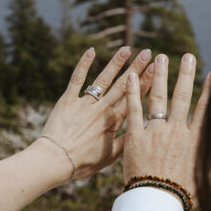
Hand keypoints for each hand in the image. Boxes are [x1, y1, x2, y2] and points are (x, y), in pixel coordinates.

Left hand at [40, 46, 153, 180]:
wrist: (55, 160)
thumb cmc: (82, 163)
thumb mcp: (109, 157)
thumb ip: (126, 142)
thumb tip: (142, 132)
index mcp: (114, 122)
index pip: (134, 98)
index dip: (146, 82)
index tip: (156, 69)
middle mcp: (102, 109)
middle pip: (123, 85)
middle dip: (136, 67)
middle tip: (148, 52)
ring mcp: (85, 103)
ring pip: (103, 79)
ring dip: (115, 62)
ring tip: (126, 48)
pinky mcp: (67, 100)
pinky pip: (77, 79)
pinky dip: (84, 64)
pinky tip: (91, 51)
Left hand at [123, 53, 210, 196]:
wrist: (157, 203)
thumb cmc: (182, 195)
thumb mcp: (206, 179)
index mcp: (194, 141)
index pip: (205, 109)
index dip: (210, 89)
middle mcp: (176, 131)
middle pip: (183, 97)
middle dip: (185, 74)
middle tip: (187, 56)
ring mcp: (155, 132)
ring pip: (159, 98)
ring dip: (160, 76)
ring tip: (161, 57)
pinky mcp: (135, 137)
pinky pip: (134, 110)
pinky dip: (134, 92)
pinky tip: (133, 76)